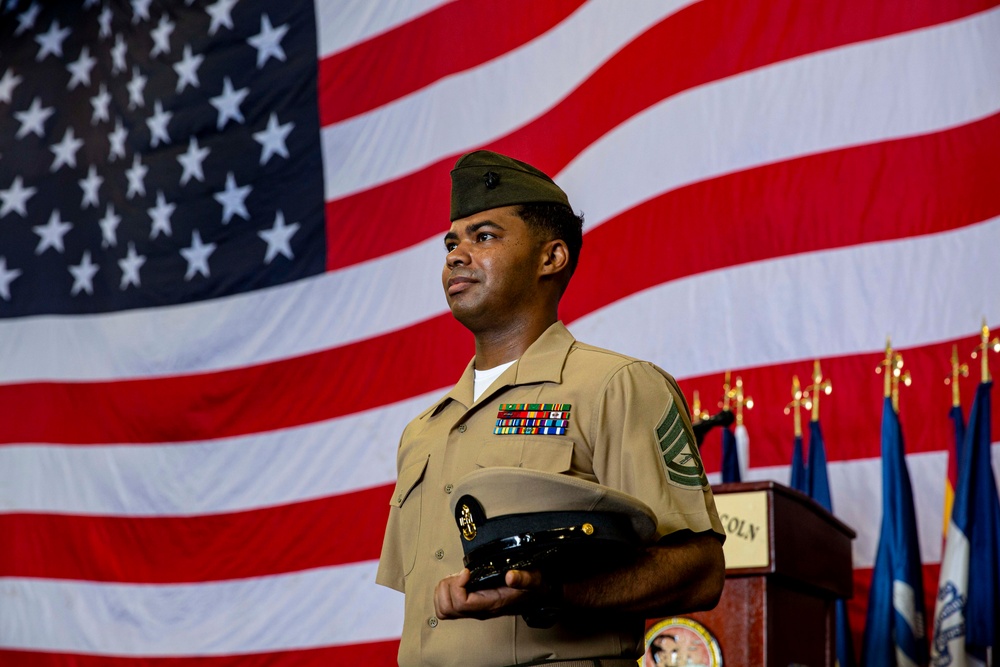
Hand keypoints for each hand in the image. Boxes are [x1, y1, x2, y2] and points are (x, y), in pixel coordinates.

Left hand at [433, 568, 547, 619]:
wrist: (536, 595)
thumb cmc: (533, 588)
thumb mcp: (534, 579)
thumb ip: (524, 578)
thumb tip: (511, 576)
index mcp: (492, 604)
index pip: (463, 604)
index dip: (458, 585)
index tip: (467, 572)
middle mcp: (479, 610)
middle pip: (448, 608)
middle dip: (449, 587)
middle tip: (461, 574)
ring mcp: (473, 610)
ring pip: (443, 609)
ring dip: (444, 590)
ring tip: (457, 577)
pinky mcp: (469, 606)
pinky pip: (446, 607)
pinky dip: (445, 592)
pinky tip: (457, 581)